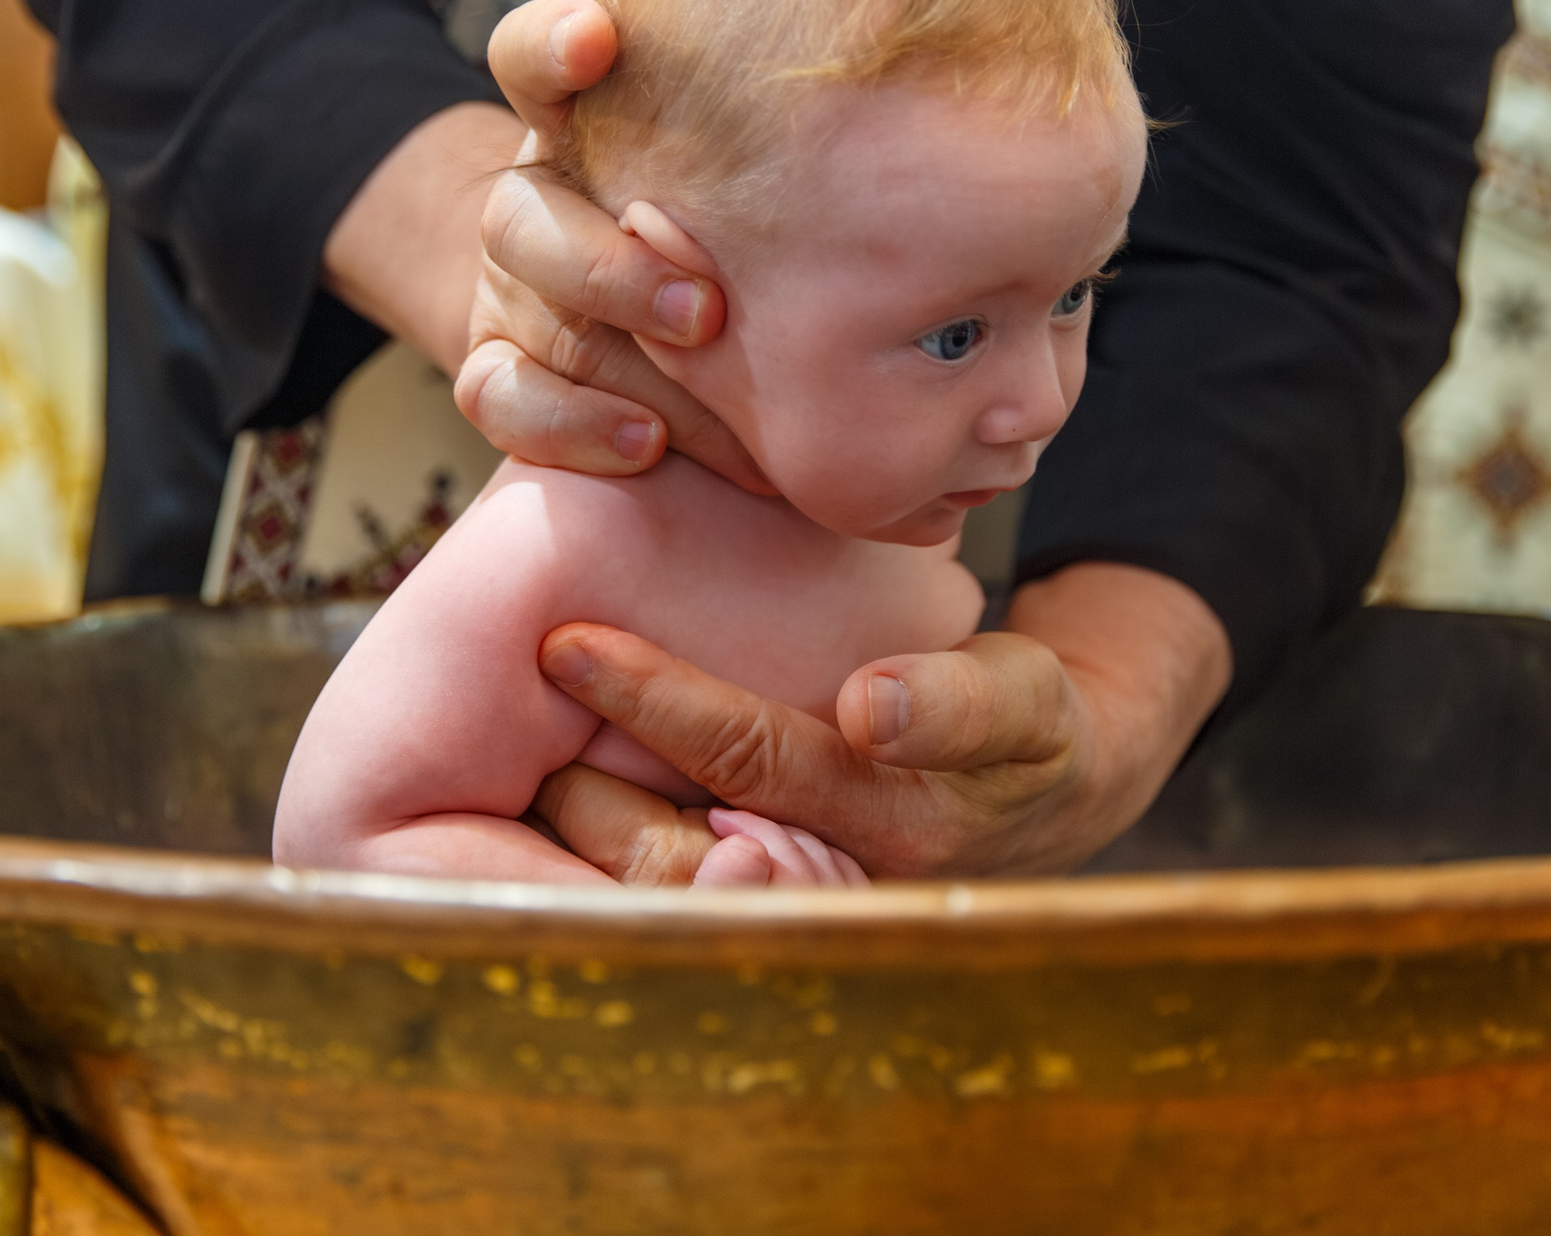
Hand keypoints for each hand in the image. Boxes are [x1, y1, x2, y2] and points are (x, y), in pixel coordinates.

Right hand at [452, 0, 768, 491]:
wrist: (650, 321)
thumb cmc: (741, 229)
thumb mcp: (759, 179)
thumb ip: (790, 159)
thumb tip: (924, 147)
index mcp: (587, 125)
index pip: (533, 59)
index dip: (550, 45)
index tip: (595, 37)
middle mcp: (537, 198)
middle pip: (525, 214)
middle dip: (617, 268)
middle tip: (710, 311)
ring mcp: (510, 288)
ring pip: (537, 312)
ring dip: (631, 360)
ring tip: (717, 389)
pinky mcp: (497, 364)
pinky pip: (501, 396)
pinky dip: (573, 424)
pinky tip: (645, 444)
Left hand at [532, 562, 1230, 880]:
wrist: (1046, 801)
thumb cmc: (1029, 731)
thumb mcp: (1024, 703)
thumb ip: (959, 701)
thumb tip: (869, 709)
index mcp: (895, 822)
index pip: (754, 758)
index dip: (660, 699)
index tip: (568, 641)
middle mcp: (834, 883)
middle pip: (681, 848)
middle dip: (586, 790)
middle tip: (504, 712)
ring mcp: (797, 906)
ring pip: (663, 883)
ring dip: (586, 828)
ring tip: (513, 756)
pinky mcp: (770, 909)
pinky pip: (676, 888)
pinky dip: (615, 849)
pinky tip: (560, 802)